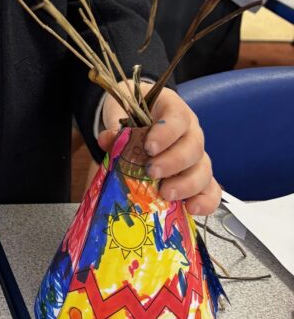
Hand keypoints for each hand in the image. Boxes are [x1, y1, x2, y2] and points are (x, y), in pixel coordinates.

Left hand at [98, 82, 221, 215]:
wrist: (136, 119)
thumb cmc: (132, 114)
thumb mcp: (121, 113)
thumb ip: (116, 128)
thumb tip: (107, 140)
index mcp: (173, 110)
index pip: (177, 118)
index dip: (166, 133)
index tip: (149, 148)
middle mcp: (191, 132)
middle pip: (193, 147)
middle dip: (173, 162)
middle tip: (152, 172)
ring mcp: (197, 155)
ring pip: (204, 169)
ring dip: (187, 184)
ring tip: (166, 194)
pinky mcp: (198, 177)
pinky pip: (211, 189)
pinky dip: (205, 201)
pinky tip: (191, 208)